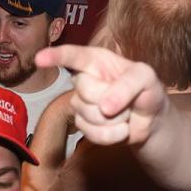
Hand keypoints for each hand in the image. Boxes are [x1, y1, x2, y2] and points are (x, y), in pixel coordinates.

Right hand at [35, 45, 166, 144]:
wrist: (151, 120)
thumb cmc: (147, 90)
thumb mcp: (147, 78)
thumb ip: (128, 85)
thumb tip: (105, 107)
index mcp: (96, 60)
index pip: (72, 55)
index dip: (55, 56)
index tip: (39, 59)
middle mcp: (84, 79)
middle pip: (84, 89)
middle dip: (110, 98)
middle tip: (128, 100)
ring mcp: (81, 103)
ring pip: (87, 113)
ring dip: (115, 119)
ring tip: (125, 113)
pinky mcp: (83, 125)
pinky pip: (91, 133)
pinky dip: (112, 135)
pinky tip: (121, 130)